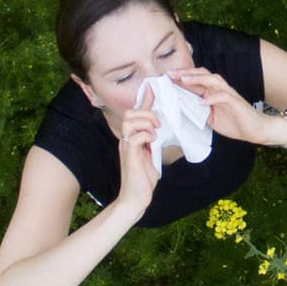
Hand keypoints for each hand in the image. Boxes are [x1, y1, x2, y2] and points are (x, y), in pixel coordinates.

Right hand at [115, 86, 161, 214]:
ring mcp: (126, 146)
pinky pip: (135, 137)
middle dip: (148, 114)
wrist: (136, 197)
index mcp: (132, 137)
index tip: (154, 88)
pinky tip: (153, 142)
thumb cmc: (144, 177)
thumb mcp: (151, 153)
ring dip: (147, 123)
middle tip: (159, 126)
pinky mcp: (129, 156)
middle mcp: (126, 139)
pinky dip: (146, 135)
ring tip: (156, 133)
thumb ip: (153, 139)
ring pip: (131, 121)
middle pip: (130, 112)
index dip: (145, 99)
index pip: (136, 113)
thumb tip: (160, 125)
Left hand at [171, 68, 283, 146]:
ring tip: (184, 79)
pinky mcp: (236, 102)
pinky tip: (202, 102)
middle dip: (186, 73)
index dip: (181, 78)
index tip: (166, 78)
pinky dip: (212, 98)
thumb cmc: (235, 123)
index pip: (196, 81)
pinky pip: (224, 96)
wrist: (256, 129)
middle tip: (170, 74)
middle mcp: (220, 90)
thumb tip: (180, 109)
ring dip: (198, 79)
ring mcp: (229, 95)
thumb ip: (198, 111)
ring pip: (213, 81)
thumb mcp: (210, 118)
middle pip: (202, 75)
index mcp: (213, 93)